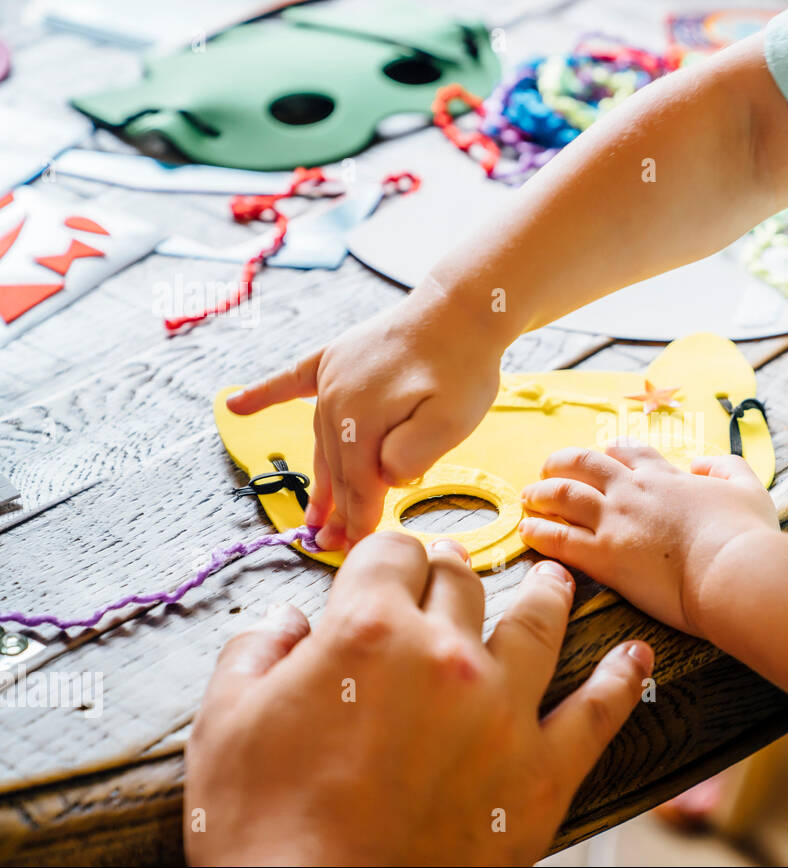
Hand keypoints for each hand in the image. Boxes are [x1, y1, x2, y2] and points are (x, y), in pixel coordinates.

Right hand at [184, 532, 653, 865]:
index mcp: (369, 632)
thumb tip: (284, 623)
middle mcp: (445, 656)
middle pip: (461, 580)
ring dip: (548, 594)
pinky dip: (620, 680)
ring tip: (558, 581)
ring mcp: (502, 712)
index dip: (387, 554)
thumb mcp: (225, 724)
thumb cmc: (265, 831)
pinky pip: (597, 712)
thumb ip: (256, 652)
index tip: (389, 565)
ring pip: (538, 624)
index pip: (393, 554)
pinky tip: (635, 657)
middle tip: (452, 573)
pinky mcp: (540, 773)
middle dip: (450, 570)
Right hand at [225, 290, 505, 550]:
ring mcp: (332, 375)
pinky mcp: (336, 356)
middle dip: (337, 510)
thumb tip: (381, 476)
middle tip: (333, 545)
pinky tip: (236, 404)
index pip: (358, 485)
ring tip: (314, 514)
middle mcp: (335, 399)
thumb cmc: (463, 367)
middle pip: (337, 467)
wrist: (463, 307)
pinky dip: (264, 394)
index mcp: (360, 421)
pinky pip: (292, 380)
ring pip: (322, 439)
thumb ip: (412, 456)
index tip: (357, 551)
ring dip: (319, 476)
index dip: (359, 521)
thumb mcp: (451, 423)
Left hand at [518, 445, 778, 634]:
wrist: (734, 570)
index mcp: (666, 477)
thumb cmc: (746, 535)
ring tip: (528, 496)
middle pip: (586, 465)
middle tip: (550, 468)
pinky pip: (559, 538)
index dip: (614, 451)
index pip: (630, 453)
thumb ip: (727, 468)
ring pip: (564, 496)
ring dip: (542, 493)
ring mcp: (615, 521)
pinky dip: (538, 531)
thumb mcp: (749, 488)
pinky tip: (526, 531)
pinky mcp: (603, 556)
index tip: (605, 452)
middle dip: (563, 462)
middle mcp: (633, 492)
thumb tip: (704, 463)